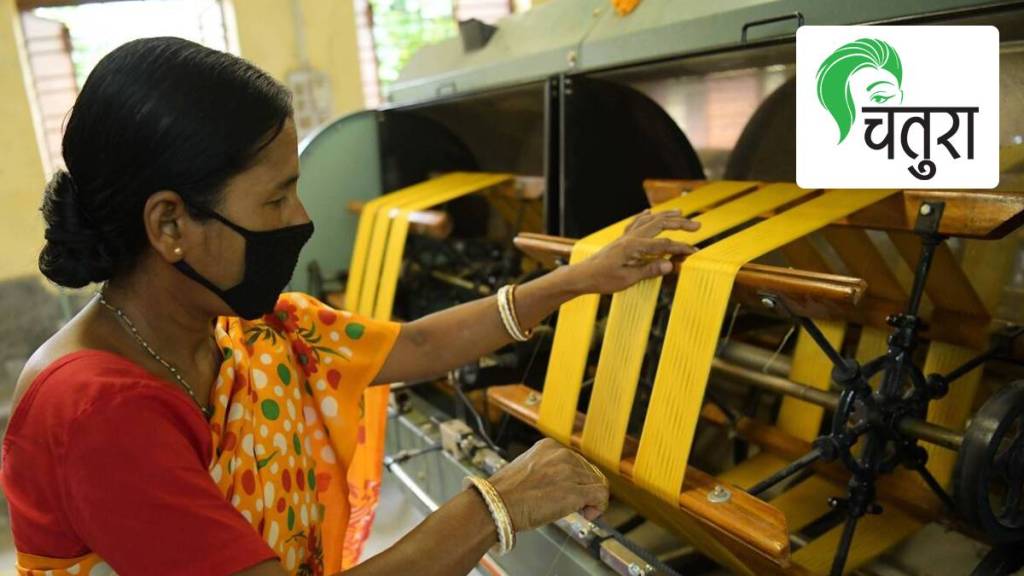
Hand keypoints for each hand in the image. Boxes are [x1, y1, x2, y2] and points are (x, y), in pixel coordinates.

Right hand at [487, 438, 608, 531]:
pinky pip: (601, 495)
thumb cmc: (505, 493)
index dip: (577, 479)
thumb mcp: (527, 468)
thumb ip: (547, 470)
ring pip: (598, 483)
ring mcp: (569, 472)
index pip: (577, 461)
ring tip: (580, 511)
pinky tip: (587, 515)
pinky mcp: (574, 492)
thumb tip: (562, 485)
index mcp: (549, 446)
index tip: (571, 492)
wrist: (495, 504)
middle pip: (589, 472)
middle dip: (585, 489)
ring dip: (591, 499)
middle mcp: (562, 454)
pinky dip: (599, 507)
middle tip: (576, 505)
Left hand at [570, 209, 699, 294]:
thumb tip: (670, 265)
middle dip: (680, 223)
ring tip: (681, 212)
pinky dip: (645, 216)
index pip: (664, 244)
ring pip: (649, 220)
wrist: (582, 276)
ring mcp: (625, 237)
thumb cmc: (602, 279)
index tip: (694, 251)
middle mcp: (630, 237)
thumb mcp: (627, 279)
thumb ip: (649, 270)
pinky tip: (649, 212)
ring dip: (666, 215)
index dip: (681, 248)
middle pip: (660, 224)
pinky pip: (635, 223)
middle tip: (697, 225)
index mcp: (633, 246)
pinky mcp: (621, 240)